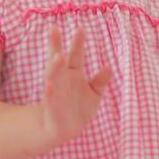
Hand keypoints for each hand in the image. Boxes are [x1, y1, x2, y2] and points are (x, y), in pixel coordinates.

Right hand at [37, 26, 114, 146]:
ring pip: (53, 76)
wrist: (65, 129)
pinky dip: (50, 91)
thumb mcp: (94, 93)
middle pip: (59, 59)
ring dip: (54, 66)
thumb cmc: (79, 107)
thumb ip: (101, 80)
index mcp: (73, 72)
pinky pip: (50, 98)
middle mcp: (62, 78)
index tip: (80, 28)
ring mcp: (55, 91)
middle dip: (56, 45)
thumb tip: (109, 67)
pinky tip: (49, 85)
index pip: (76, 54)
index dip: (78, 42)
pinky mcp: (51, 106)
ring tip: (58, 56)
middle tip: (53, 29)